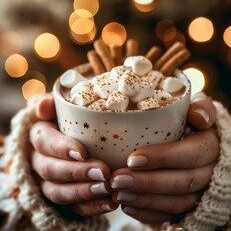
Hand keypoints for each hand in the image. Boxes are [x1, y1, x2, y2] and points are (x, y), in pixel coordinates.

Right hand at [30, 94, 117, 215]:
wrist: (66, 146)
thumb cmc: (67, 124)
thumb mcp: (59, 111)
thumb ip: (53, 106)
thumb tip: (45, 105)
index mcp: (39, 136)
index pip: (45, 142)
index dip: (62, 148)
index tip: (83, 152)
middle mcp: (39, 161)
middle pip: (52, 170)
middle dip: (78, 172)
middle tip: (104, 172)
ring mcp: (47, 182)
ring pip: (59, 192)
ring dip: (84, 192)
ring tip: (107, 189)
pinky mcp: (61, 198)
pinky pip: (72, 208)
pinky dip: (91, 207)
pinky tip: (109, 203)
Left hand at [110, 92, 218, 224]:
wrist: (200, 142)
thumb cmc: (192, 122)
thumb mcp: (198, 108)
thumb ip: (201, 107)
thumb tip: (200, 118)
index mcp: (211, 146)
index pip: (191, 154)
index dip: (163, 158)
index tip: (132, 159)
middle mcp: (209, 172)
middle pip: (182, 182)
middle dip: (147, 183)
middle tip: (117, 180)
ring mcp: (200, 192)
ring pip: (176, 202)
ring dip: (144, 200)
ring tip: (117, 194)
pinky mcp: (188, 204)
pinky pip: (171, 214)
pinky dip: (148, 213)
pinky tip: (127, 206)